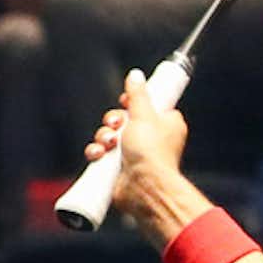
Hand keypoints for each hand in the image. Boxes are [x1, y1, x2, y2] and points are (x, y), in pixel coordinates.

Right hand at [85, 69, 191, 227]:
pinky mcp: (118, 168)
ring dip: (103, 136)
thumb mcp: (144, 114)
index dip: (132, 103)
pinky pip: (101, 154)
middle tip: (116, 124)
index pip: (145, 106)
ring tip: (109, 144)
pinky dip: (97, 152)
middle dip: (113, 120)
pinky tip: (100, 155)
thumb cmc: (152, 153)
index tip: (126, 102)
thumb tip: (136, 75)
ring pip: (109, 135)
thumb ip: (138, 93)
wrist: (144, 187)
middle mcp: (150, 139)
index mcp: (164, 124)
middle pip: (122, 119)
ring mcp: (133, 154)